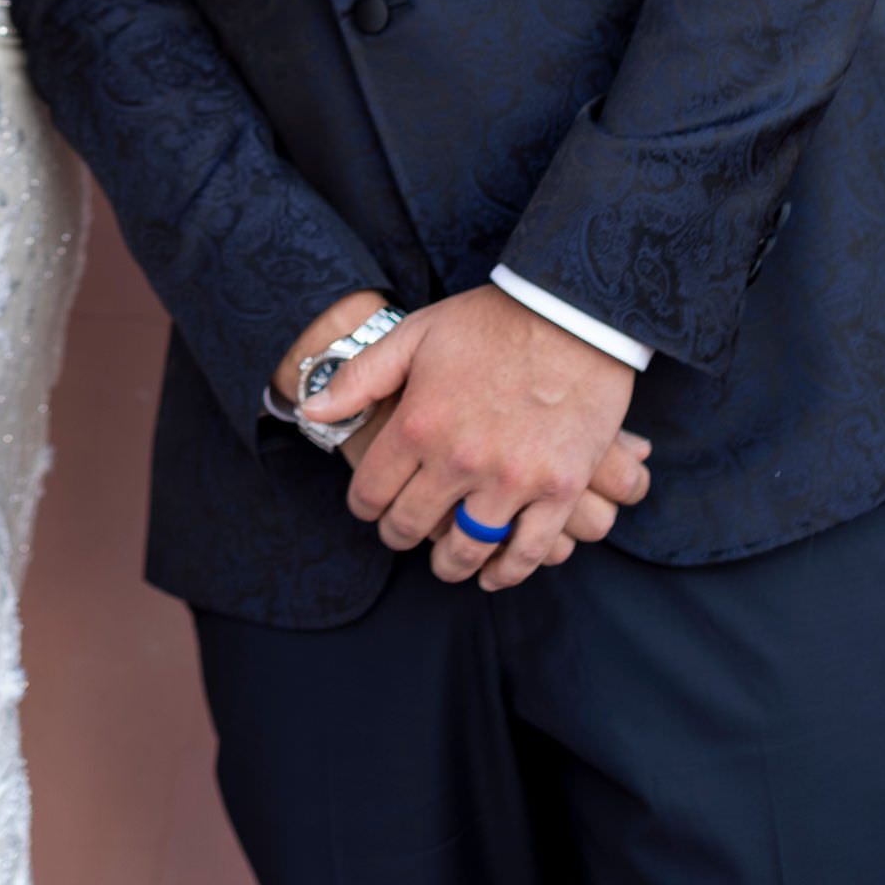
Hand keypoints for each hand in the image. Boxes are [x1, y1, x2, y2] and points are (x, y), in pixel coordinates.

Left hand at [314, 286, 645, 593]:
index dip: (364, 505)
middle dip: (399, 535)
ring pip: (467, 549)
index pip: (372, 491)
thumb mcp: (415, 334)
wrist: (572, 312)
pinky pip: (529, 552)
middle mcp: (459, 459)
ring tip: (446, 562)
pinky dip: (507, 572)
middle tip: (401, 534)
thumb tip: (311, 410)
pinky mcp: (559, 490)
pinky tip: (493, 572)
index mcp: (419, 423)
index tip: (369, 506)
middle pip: (413, 525)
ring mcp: (512, 479)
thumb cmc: (490, 321)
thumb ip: (360, 378)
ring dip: (449, 563)